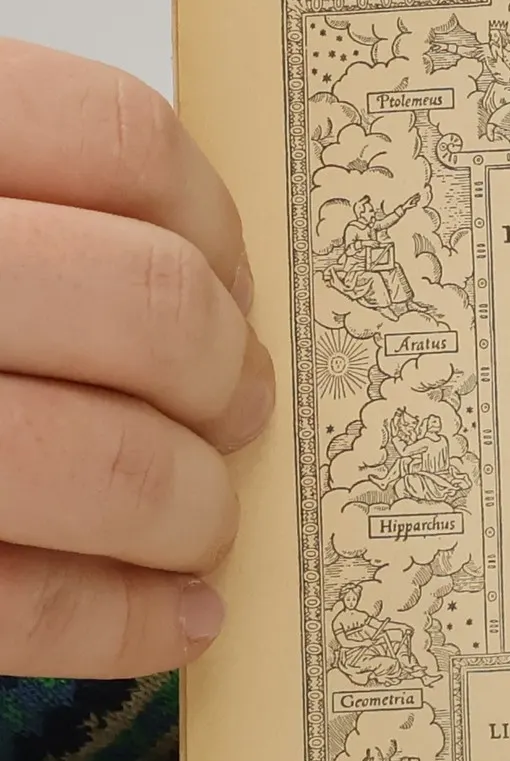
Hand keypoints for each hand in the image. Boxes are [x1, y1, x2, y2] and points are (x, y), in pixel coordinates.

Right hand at [0, 39, 271, 675]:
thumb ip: (6, 207)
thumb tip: (200, 277)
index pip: (112, 137)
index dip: (210, 220)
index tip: (230, 282)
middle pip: (147, 306)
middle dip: (223, 378)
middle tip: (235, 412)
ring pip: (110, 463)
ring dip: (194, 509)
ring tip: (200, 523)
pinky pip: (24, 603)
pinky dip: (130, 623)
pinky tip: (176, 622)